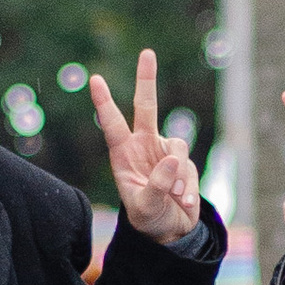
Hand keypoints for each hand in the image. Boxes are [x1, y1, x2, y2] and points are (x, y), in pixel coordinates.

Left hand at [89, 49, 200, 242]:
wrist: (170, 231)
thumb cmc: (148, 219)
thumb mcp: (145, 207)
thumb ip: (156, 184)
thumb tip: (172, 158)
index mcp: (123, 155)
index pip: (112, 125)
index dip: (104, 102)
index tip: (95, 79)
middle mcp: (143, 147)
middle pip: (146, 107)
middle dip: (147, 80)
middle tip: (147, 53)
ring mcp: (165, 152)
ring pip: (177, 148)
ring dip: (178, 176)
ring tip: (174, 198)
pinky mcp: (185, 162)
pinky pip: (190, 168)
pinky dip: (188, 188)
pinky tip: (182, 204)